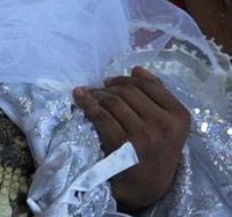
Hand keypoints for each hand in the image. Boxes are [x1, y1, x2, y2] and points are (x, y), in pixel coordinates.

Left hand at [74, 66, 189, 210]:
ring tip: (89, 95)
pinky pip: (101, 116)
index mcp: (179, 116)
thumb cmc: (154, 154)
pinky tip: (80, 98)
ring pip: (114, 101)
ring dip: (97, 94)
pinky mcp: (122, 144)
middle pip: (129, 91)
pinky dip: (87, 104)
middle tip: (99, 89)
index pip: (150, 85)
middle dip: (110, 87)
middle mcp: (164, 124)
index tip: (112, 81)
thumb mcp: (167, 127)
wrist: (145, 188)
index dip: (127, 79)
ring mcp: (144, 134)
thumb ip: (157, 97)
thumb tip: (137, 69)